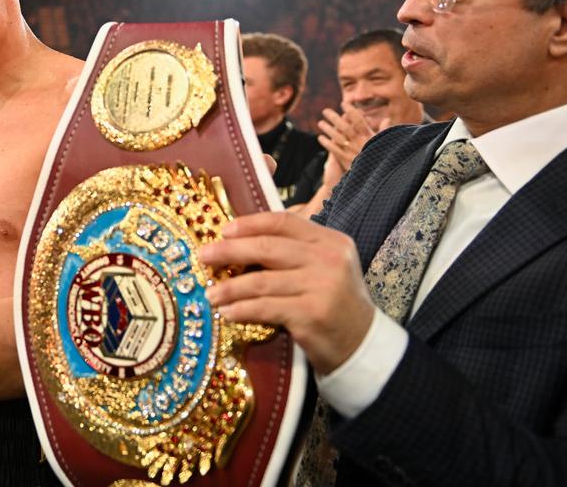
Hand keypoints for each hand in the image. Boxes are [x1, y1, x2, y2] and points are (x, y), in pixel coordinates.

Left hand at [201, 212, 374, 374]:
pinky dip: (242, 309)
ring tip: (210, 293)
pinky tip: (227, 312)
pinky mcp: (312, 314)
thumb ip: (294, 250)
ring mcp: (322, 286)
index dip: (250, 224)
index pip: (284, 222)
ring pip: (261, 281)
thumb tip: (240, 240)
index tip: (224, 230)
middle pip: (267, 247)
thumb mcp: (325, 266)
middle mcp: (329, 259)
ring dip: (230, 288)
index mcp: (330, 241)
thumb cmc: (334, 303)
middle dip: (229, 251)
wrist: (362, 344)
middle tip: (204, 256)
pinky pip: (265, 307)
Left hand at [317, 104, 386, 171]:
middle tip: (325, 111)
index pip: (358, 120)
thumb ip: (384, 130)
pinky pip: (334, 150)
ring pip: (337, 137)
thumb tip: (387, 119)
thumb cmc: (382, 157)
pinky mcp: (345, 160)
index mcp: (368, 136)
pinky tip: (320, 138)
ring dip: (328, 129)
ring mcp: (351, 151)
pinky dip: (327, 143)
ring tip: (320, 123)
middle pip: (344, 127)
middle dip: (334, 118)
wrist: (377, 176)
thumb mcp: (385, 143)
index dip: (350, 111)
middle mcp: (358, 142)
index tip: (343, 104)